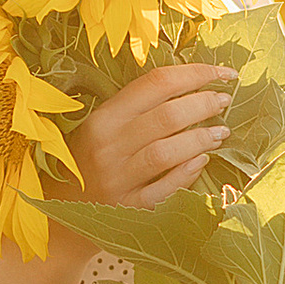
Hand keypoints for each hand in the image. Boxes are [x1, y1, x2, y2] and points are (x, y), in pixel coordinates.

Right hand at [66, 58, 238, 209]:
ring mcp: (118, 179)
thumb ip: (137, 108)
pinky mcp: (128, 209)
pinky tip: (203, 161)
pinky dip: (187, 173)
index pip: (156, 83)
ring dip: (201, 138)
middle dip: (204, 104)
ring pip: (167, 152)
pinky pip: (165, 189)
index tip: (223, 73)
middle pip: (167, 116)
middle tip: (224, 101)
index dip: (195, 73)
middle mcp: (109, 146)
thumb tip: (192, 85)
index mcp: (104, 118)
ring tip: (221, 132)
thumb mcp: (102, 127)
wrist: (60, 211)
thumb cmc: (87, 160)